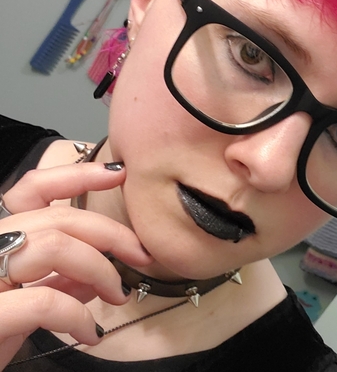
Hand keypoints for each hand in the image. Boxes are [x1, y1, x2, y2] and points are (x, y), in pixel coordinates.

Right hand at [0, 161, 151, 368]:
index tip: (118, 173)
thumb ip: (60, 281)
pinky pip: (45, 301)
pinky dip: (78, 315)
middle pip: (58, 218)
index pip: (33, 188)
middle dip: (111, 233)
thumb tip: (101, 276)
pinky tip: (90, 333)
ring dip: (100, 270)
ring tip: (118, 295)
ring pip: (55, 246)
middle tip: (141, 255)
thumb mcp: (25, 301)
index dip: (77, 175)